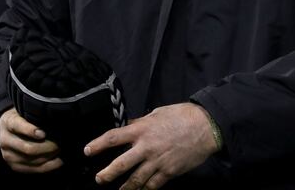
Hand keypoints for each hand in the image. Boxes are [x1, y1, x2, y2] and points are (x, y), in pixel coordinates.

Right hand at [0, 108, 61, 172]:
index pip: (18, 126)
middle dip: (49, 146)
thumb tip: (53, 118)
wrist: (9, 129)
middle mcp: (5, 140)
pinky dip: (49, 166)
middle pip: (28, 148)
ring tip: (61, 148)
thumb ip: (35, 113)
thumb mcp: (25, 110)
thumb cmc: (24, 117)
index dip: (31, 131)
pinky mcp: (15, 166)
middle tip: (61, 141)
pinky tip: (59, 160)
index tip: (44, 133)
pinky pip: (34, 169)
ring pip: (33, 160)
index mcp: (7, 122)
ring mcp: (8, 155)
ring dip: (51, 155)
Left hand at [87, 102, 217, 188]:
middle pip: (121, 164)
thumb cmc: (182, 115)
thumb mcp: (158, 113)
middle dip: (107, 174)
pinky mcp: (169, 172)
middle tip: (99, 179)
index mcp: (142, 129)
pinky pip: (153, 185)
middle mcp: (147, 147)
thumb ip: (141, 122)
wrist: (206, 126)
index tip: (87, 151)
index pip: (114, 137)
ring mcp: (158, 162)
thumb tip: (129, 125)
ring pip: (136, 180)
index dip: (98, 144)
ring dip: (125, 188)